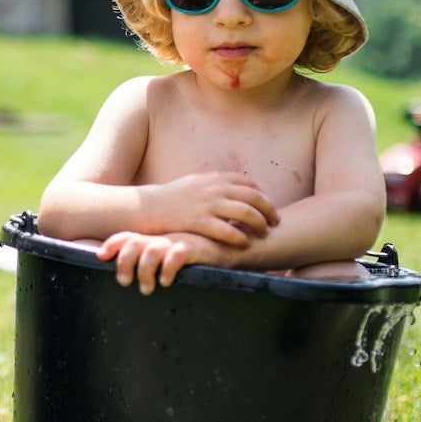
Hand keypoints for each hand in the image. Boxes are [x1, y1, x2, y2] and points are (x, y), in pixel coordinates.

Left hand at [97, 231, 200, 293]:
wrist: (228, 244)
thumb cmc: (197, 253)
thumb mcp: (170, 252)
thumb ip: (151, 258)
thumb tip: (127, 275)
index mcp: (155, 237)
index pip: (128, 235)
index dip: (112, 244)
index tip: (101, 256)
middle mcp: (163, 237)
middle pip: (134, 243)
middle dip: (124, 263)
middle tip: (124, 282)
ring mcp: (177, 240)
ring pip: (151, 250)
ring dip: (143, 271)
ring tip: (146, 288)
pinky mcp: (194, 247)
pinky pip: (176, 255)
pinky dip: (167, 269)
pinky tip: (166, 281)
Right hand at [139, 172, 278, 245]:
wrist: (145, 207)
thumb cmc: (170, 198)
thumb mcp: (194, 183)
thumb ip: (214, 185)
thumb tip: (232, 189)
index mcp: (214, 178)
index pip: (249, 184)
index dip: (262, 196)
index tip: (268, 207)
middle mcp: (214, 188)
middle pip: (253, 197)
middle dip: (268, 210)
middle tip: (275, 222)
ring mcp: (207, 204)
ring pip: (245, 212)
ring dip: (259, 224)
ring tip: (264, 234)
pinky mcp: (198, 221)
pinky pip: (226, 229)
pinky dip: (239, 237)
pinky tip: (244, 243)